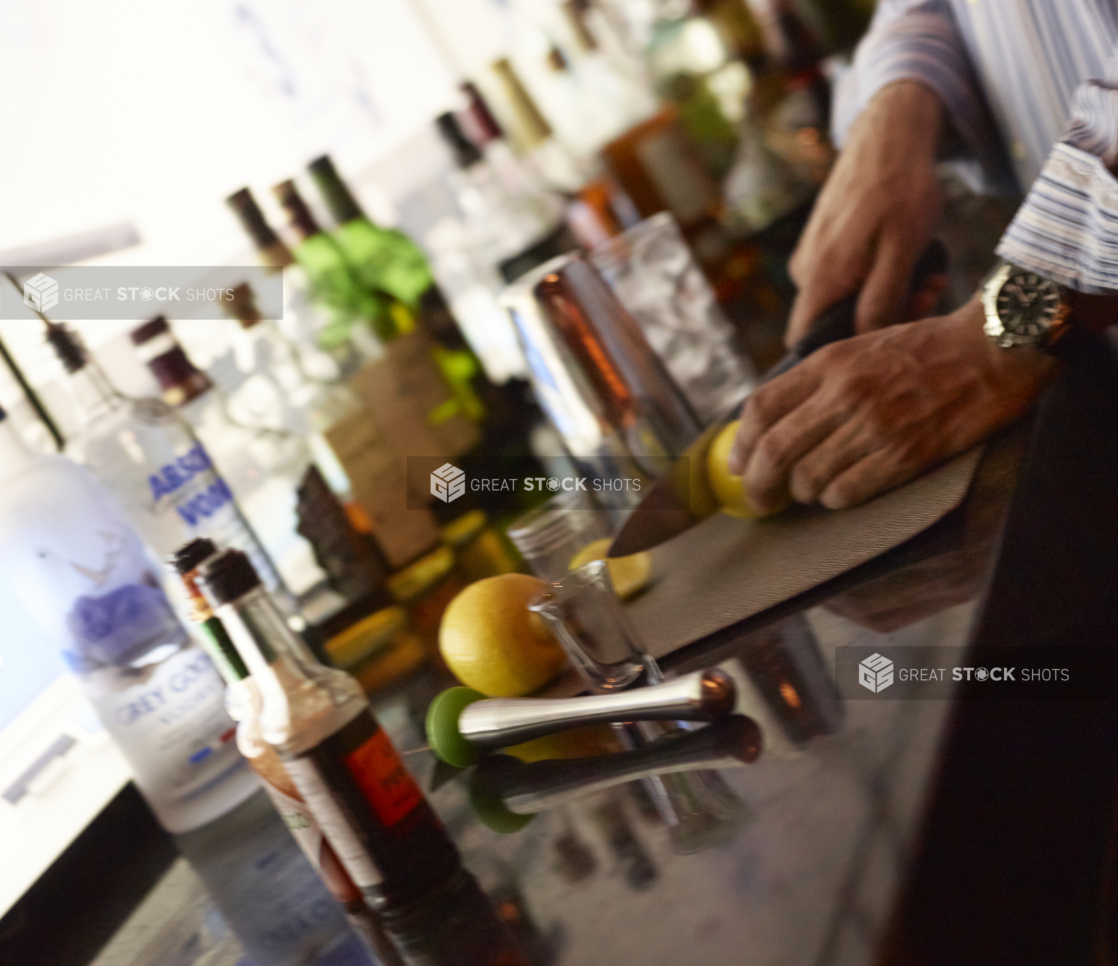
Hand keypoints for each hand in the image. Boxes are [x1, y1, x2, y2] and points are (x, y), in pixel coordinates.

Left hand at [728, 299, 1056, 511]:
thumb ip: (815, 383)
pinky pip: (847, 492)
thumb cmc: (922, 351)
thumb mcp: (857, 348)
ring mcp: (875, 425)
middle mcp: (845, 393)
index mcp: (829, 363)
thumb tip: (769, 426)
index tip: (738, 465)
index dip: (741, 445)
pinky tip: (840, 493)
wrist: (991, 351)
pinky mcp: (904, 454)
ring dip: (802, 494)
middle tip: (759, 501)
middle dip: (758, 485)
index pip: (760, 408)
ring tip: (810, 492)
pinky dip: (835, 499)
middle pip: (775, 450)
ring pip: (808, 478)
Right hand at [785, 81, 943, 346]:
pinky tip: (909, 253)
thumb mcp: (902, 250)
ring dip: (887, 293)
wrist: (889, 135)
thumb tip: (864, 339)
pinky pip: (847, 275)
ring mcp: (812, 255)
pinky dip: (879, 273)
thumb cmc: (900, 190)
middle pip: (832, 322)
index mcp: (819, 279)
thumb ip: (881, 300)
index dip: (837, 350)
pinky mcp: (824, 242)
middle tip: (930, 290)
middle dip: (882, 316)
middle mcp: (806, 271)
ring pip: (845, 297)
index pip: (802, 342)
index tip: (888, 333)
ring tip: (928, 268)